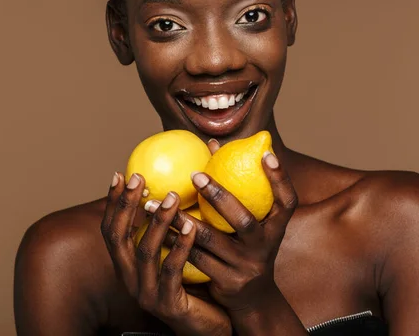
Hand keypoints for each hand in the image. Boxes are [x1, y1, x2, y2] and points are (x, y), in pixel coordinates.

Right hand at [100, 171, 231, 335]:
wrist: (205, 327)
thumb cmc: (191, 285)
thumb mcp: (172, 253)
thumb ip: (166, 228)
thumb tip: (172, 186)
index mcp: (126, 264)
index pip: (111, 229)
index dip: (113, 202)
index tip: (120, 174)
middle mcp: (128, 277)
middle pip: (119, 237)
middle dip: (126, 205)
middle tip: (139, 177)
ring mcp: (145, 292)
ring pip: (145, 251)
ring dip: (159, 221)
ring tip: (172, 196)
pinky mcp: (166, 303)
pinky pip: (171, 270)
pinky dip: (181, 246)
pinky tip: (193, 226)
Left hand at [167, 152, 298, 316]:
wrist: (253, 300)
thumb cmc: (245, 246)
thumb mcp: (250, 223)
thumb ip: (236, 187)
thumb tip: (212, 142)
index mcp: (275, 229)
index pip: (287, 201)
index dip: (280, 179)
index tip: (266, 154)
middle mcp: (264, 248)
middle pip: (244, 221)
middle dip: (220, 196)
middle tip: (194, 175)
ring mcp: (245, 267)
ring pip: (211, 241)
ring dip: (182, 220)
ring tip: (158, 202)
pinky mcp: (226, 283)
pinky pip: (195, 259)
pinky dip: (175, 242)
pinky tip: (155, 229)